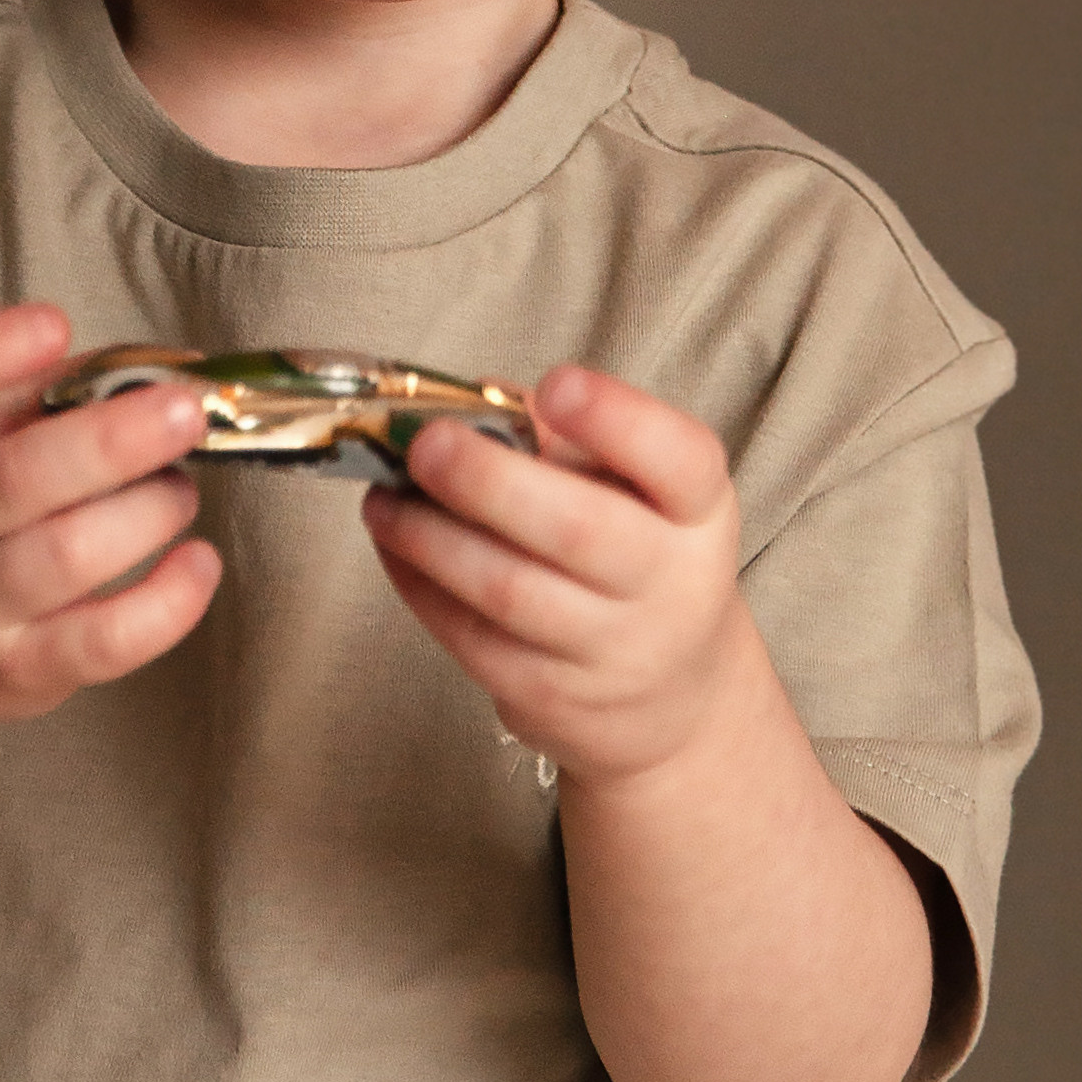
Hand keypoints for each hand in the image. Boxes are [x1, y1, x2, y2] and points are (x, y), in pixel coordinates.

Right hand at [0, 303, 220, 729]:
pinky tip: (200, 563)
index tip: (54, 323)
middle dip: (111, 440)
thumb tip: (159, 370)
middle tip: (185, 411)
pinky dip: (167, 603)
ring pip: (66, 556)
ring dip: (148, 511)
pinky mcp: (16, 672)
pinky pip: (102, 642)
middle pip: (12, 478)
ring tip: (182, 488)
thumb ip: (40, 395)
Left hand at [363, 365, 746, 784]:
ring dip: (429, 537)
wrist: (673, 697)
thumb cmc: (634, 556)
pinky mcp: (552, 697)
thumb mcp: (634, 490)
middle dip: (487, 480)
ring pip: (508, 591)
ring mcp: (612, 649)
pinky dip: (419, 584)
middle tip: (424, 443)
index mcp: (698, 508)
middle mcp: (670, 582)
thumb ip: (562, 439)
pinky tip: (393, 543)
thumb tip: (465, 401)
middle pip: (577, 529)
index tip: (557, 385)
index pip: (678, 458)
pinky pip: (471, 637)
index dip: (617, 418)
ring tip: (383, 496)